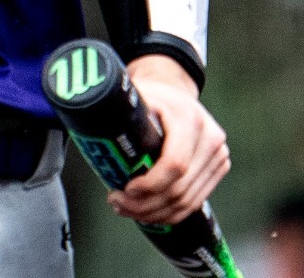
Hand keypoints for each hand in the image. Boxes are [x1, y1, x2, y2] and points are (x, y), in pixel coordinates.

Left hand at [108, 55, 230, 226]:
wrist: (175, 90)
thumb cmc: (150, 94)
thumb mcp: (133, 94)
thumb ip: (113, 108)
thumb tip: (84, 119)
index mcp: (189, 118)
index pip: (174, 164)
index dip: (149, 185)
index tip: (124, 189)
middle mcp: (210, 137)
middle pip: (179, 189)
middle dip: (144, 205)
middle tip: (117, 203)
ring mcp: (218, 154)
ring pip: (188, 202)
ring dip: (154, 214)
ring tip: (127, 209)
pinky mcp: (219, 167)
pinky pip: (195, 202)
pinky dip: (170, 213)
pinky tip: (148, 211)